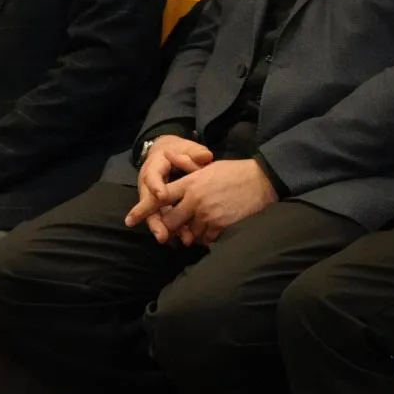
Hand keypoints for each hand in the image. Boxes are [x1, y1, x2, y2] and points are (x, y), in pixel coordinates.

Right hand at [127, 136, 213, 243]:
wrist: (166, 152)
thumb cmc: (176, 150)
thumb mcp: (184, 147)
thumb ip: (194, 153)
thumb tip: (206, 156)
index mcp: (153, 168)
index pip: (152, 178)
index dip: (156, 187)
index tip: (162, 195)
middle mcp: (149, 186)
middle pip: (149, 205)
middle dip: (155, 221)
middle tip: (162, 235)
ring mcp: (154, 198)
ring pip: (158, 216)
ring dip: (168, 230)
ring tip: (183, 240)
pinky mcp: (162, 206)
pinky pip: (167, 218)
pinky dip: (176, 229)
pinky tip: (188, 238)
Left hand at [155, 159, 277, 245]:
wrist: (262, 181)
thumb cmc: (236, 171)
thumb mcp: (209, 166)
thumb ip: (187, 166)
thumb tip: (167, 155)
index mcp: (190, 183)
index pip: (160, 197)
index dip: (143, 209)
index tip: (130, 220)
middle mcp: (195, 199)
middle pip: (170, 221)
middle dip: (170, 228)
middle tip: (171, 233)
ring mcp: (207, 213)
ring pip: (188, 232)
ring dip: (190, 234)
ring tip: (196, 232)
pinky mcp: (220, 224)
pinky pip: (206, 238)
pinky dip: (206, 238)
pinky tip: (211, 233)